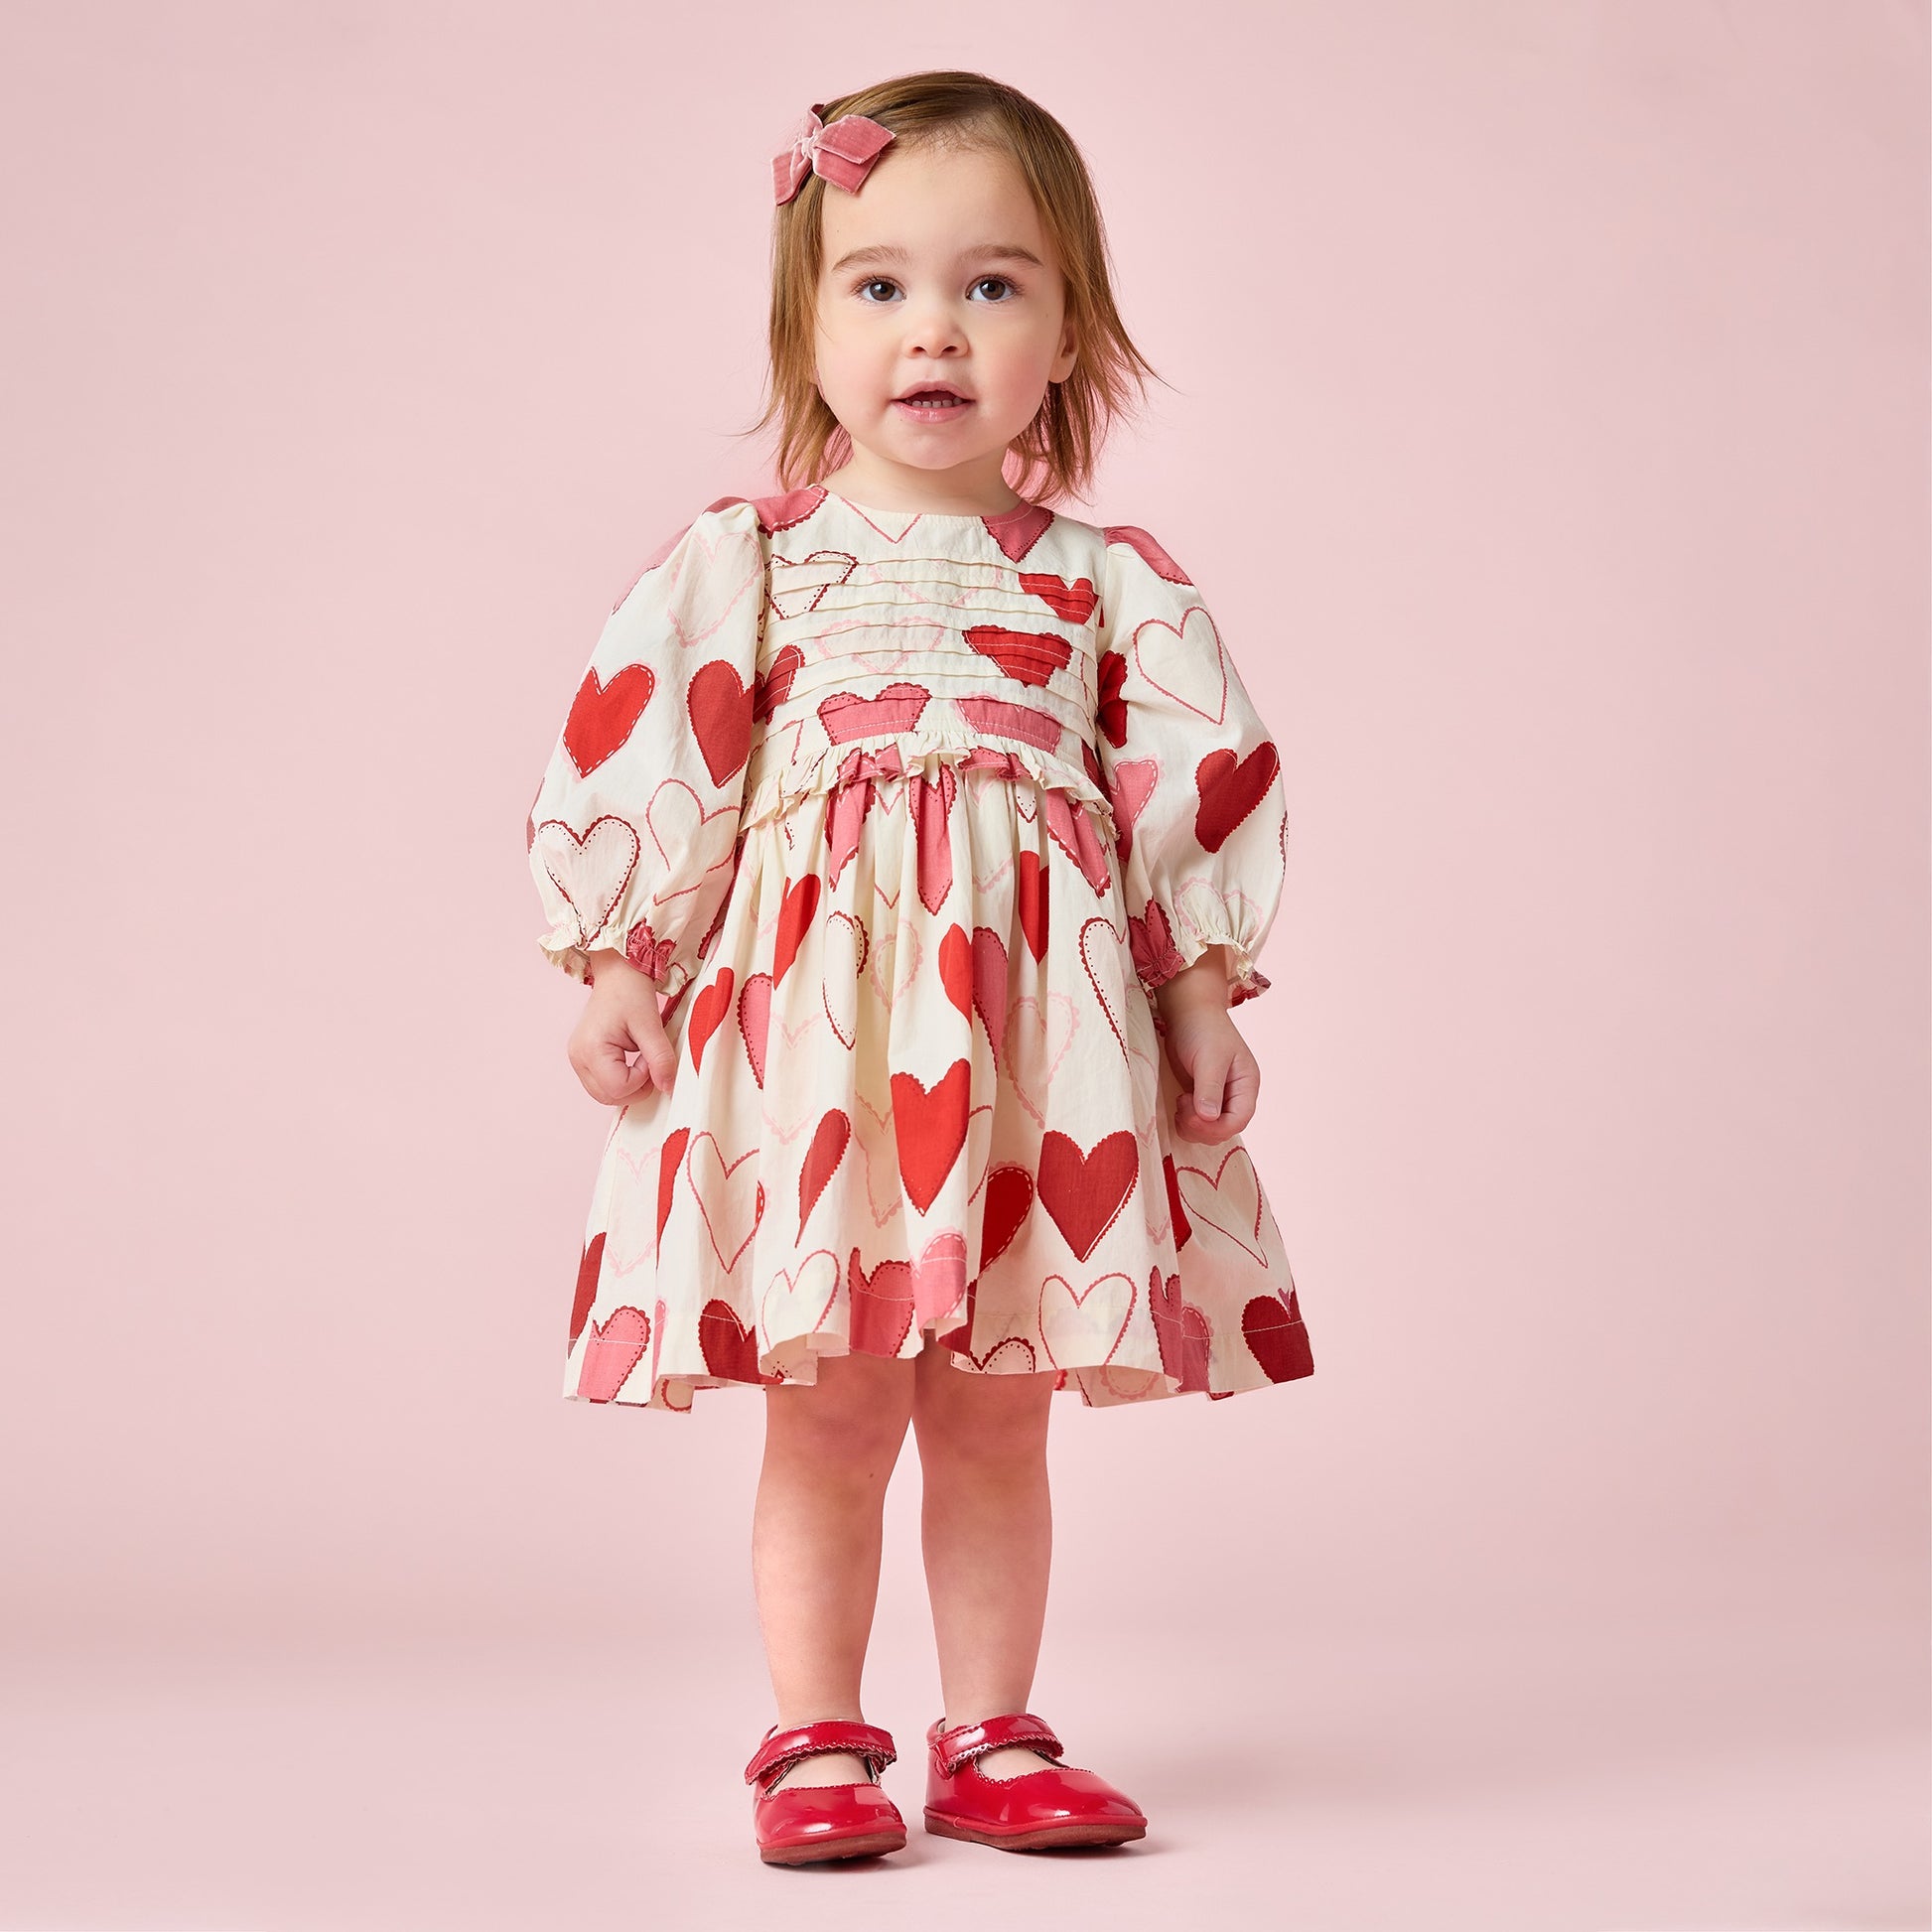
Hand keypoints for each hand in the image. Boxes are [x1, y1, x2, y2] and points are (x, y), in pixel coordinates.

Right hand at [569, 948, 675, 1104]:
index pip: (619, 1089)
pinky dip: (620, 1079)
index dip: (642, 1078)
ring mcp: (577, 1060)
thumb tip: (668, 1088)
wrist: (618, 974)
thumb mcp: (651, 1025)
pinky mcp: (582, 1059)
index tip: (649, 1054)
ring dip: (628, 1085)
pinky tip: (629, 1060)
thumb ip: (661, 1058)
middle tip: (647, 1059)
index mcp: (590, 1050)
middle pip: (609, 1097)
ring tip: (638, 1057)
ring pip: (605, 1095)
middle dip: (636, 1086)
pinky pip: (602, 1084)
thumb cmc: (631, 992)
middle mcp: (578, 1058)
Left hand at [1155, 949, 1258, 1143]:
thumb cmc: (1202, 1029)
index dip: (1217, 1127)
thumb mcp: (1208, 1058)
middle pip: (1225, 1129)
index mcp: (1246, 1084)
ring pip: (1210, 1130)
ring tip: (1180, 1102)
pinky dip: (1186, 1121)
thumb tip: (1210, 1118)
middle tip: (1182, 1107)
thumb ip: (1209, 1089)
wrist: (1187, 1013)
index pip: (1240, 1119)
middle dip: (1201, 1127)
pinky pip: (1198, 1122)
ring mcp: (1219, 1097)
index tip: (1193, 1116)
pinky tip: (1179, 1103)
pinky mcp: (1202, 1098)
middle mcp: (1236, 1094)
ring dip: (1192, 1126)